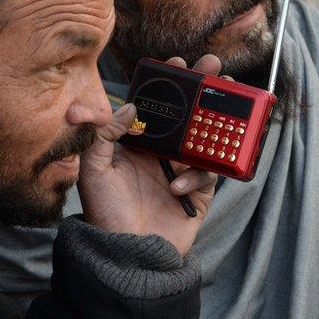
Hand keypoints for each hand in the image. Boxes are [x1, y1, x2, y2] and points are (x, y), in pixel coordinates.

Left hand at [77, 55, 222, 256]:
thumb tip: (129, 108)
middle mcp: (162, 153)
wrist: (125, 255)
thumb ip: (103, 134)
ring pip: (205, 138)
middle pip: (187, 114)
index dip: (169, 84)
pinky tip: (175, 187)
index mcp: (138, 144)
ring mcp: (182, 171)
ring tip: (225, 99)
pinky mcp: (199, 193)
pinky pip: (207, 174)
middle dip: (203, 89)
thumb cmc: (106, 212)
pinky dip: (194, 177)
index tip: (177, 63)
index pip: (156, 106)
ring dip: (217, 118)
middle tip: (213, 66)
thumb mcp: (93, 169)